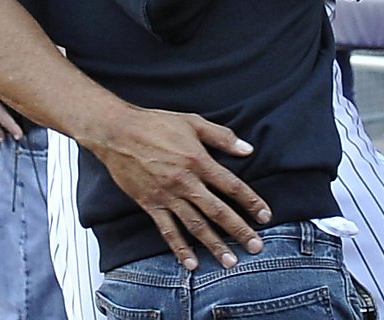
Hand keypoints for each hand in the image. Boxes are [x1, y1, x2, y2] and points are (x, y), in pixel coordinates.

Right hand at [91, 106, 269, 270]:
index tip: (265, 216)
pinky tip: (192, 262)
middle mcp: (185, 182)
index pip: (232, 186)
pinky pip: (168, 230)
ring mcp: (167, 195)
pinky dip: (180, 248)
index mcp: (198, 160)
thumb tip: (247, 149)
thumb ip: (221, 136)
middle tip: (256, 247)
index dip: (251, 202)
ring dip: (215, 245)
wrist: (118, 132)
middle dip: (239, 230)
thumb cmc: (155, 123)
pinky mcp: (150, 204)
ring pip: (196, 225)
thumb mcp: (192, 122)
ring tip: (230, 261)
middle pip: (218, 211)